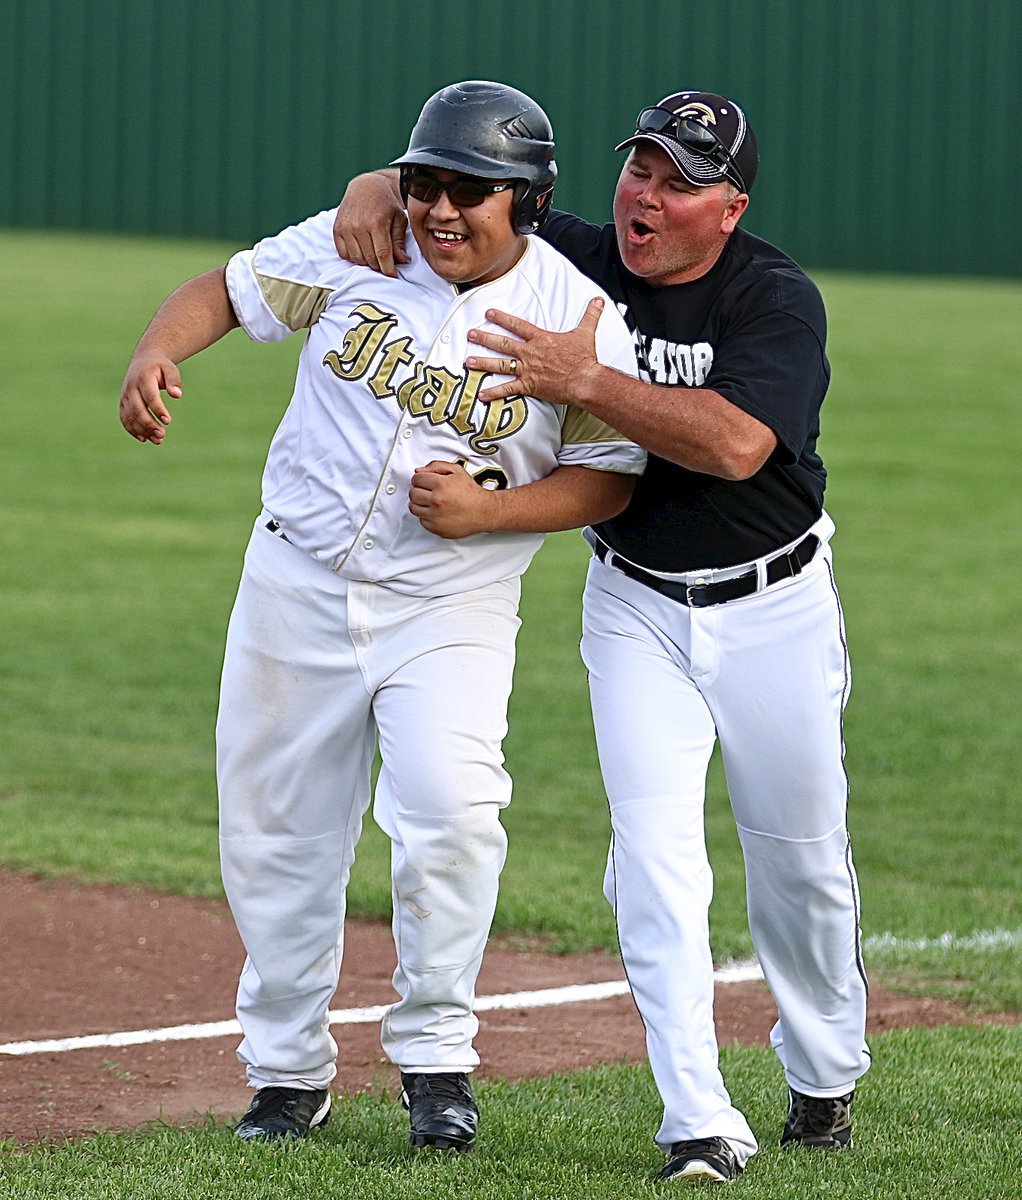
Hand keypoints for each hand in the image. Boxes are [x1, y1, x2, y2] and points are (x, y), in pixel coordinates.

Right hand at [119, 354, 179, 443]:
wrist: (143, 361)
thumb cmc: (160, 367)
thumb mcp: (170, 368)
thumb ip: (174, 380)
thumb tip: (177, 395)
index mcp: (143, 378)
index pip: (150, 396)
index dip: (158, 409)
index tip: (168, 421)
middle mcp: (131, 387)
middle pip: (137, 409)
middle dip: (149, 423)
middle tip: (162, 435)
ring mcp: (125, 396)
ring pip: (130, 416)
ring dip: (142, 430)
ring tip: (158, 440)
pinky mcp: (123, 403)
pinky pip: (124, 418)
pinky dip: (132, 429)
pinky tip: (144, 439)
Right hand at [333, 172, 409, 276]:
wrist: (366, 187)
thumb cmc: (386, 204)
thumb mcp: (399, 219)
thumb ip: (399, 241)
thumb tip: (402, 261)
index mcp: (377, 222)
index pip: (382, 255)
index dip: (388, 269)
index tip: (393, 275)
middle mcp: (359, 225)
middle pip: (370, 259)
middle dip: (379, 266)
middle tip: (386, 263)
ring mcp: (346, 227)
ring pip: (357, 259)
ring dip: (367, 262)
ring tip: (374, 256)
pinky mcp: (337, 229)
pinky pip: (344, 254)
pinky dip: (354, 257)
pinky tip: (362, 251)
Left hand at [408, 461, 497, 538]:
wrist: (484, 511)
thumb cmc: (472, 493)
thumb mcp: (457, 471)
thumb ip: (437, 466)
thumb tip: (419, 470)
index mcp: (441, 485)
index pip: (416, 479)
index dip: (421, 478)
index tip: (425, 481)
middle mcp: (437, 501)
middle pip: (413, 493)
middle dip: (419, 490)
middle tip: (429, 491)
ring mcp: (435, 516)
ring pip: (413, 508)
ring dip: (420, 503)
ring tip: (431, 502)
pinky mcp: (437, 528)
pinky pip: (422, 521)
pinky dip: (427, 516)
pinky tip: (436, 512)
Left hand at [466, 297, 604, 405]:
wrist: (585, 380)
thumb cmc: (585, 359)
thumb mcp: (586, 333)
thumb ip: (590, 315)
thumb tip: (598, 301)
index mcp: (541, 339)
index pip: (517, 325)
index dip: (502, 318)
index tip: (488, 313)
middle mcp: (531, 353)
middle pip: (503, 343)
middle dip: (484, 338)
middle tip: (470, 335)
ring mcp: (528, 370)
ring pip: (501, 365)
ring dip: (483, 363)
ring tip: (468, 362)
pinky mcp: (529, 386)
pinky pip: (508, 390)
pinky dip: (494, 393)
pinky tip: (481, 394)